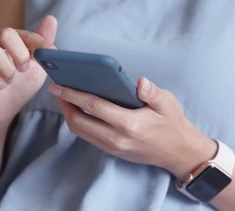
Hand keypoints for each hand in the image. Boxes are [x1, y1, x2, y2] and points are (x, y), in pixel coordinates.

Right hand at [0, 15, 57, 128]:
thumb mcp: (38, 66)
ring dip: (8, 71)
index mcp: (9, 40)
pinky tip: (1, 86)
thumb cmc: (20, 86)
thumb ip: (43, 44)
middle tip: (24, 69)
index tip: (49, 50)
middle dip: (21, 53)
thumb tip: (51, 18)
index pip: (22, 32)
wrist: (3, 110)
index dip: (37, 41)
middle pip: (5, 33)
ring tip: (10, 81)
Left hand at [48, 77, 216, 178]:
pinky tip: (77, 109)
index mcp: (128, 123)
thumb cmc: (172, 124)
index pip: (93, 106)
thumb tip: (140, 82)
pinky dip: (78, 122)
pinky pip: (87, 136)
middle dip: (63, 104)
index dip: (72, 95)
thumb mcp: (168, 104)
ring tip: (63, 97)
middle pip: (78, 121)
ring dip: (68, 114)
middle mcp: (116, 138)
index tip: (58, 85)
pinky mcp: (111, 150)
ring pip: (80, 131)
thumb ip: (152, 92)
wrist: (178, 152)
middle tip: (56, 88)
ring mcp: (112, 147)